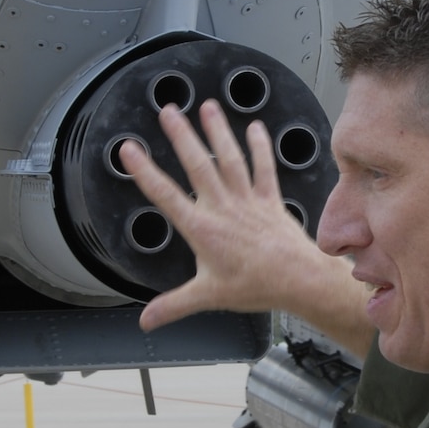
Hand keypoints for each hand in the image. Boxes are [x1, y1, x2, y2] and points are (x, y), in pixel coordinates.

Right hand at [120, 99, 372, 353]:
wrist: (299, 280)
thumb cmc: (256, 286)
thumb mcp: (208, 296)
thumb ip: (173, 306)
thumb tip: (146, 321)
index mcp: (202, 229)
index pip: (166, 196)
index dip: (145, 171)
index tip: (129, 149)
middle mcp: (223, 208)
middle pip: (198, 166)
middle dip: (181, 136)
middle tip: (168, 110)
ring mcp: (248, 201)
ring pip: (229, 160)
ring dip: (218, 132)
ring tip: (207, 107)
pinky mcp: (270, 200)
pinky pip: (264, 168)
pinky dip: (260, 147)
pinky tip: (255, 127)